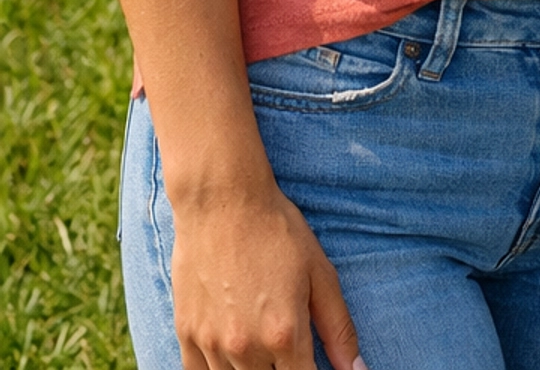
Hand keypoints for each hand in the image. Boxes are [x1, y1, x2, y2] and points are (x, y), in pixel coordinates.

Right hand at [170, 179, 364, 369]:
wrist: (221, 201)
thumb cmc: (276, 231)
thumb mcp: (319, 273)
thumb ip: (338, 328)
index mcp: (284, 334)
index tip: (311, 363)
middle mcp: (246, 348)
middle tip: (287, 349)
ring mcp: (212, 344)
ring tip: (263, 346)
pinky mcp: (187, 335)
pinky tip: (232, 354)